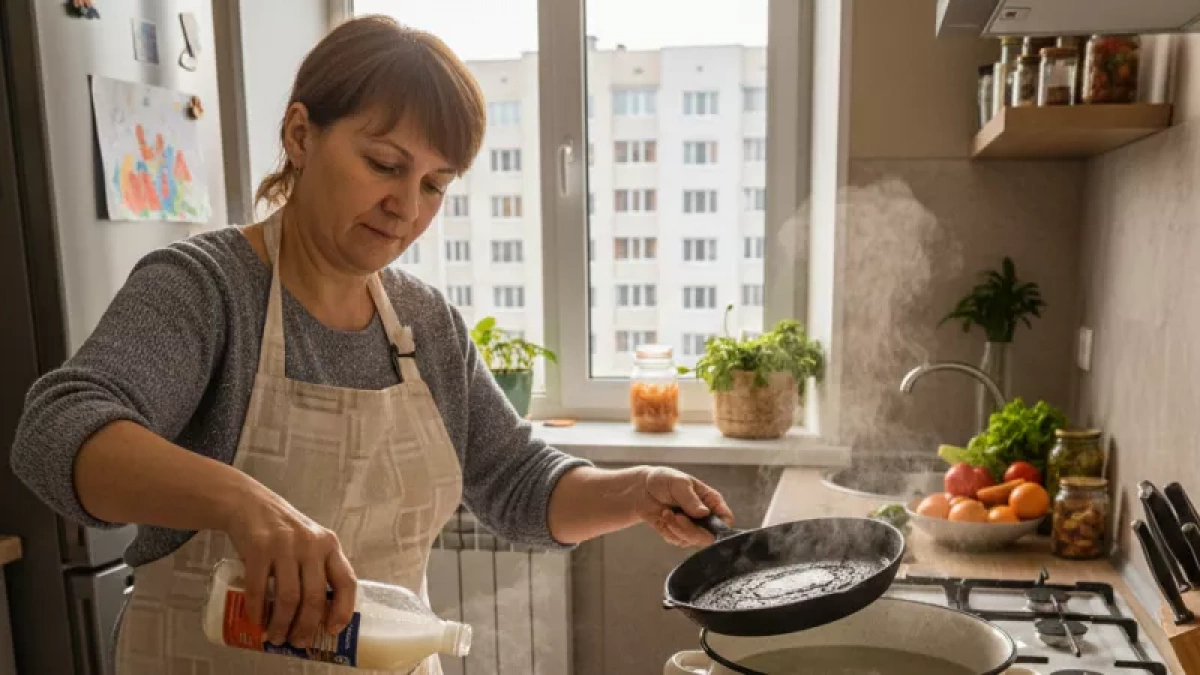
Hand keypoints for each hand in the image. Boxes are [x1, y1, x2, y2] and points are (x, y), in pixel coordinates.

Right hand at [222, 481, 356, 647]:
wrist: (249, 503)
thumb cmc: (284, 531)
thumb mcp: (310, 543)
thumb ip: (318, 569)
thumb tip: (318, 616)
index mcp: (329, 545)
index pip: (346, 581)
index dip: (343, 609)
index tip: (333, 630)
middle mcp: (311, 544)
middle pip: (315, 597)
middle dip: (306, 626)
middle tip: (297, 642)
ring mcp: (285, 545)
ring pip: (288, 597)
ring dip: (281, 624)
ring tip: (275, 636)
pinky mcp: (258, 547)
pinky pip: (258, 588)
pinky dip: (256, 610)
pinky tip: (255, 621)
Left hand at [632, 467, 734, 546]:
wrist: (642, 489)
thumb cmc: (664, 480)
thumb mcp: (679, 483)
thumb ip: (691, 499)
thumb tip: (704, 513)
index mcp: (711, 502)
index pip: (726, 520)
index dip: (721, 527)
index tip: (703, 521)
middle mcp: (705, 517)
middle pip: (709, 536)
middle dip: (691, 530)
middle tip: (678, 517)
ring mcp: (692, 527)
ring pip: (692, 541)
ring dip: (676, 529)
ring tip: (667, 512)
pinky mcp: (678, 534)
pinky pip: (677, 541)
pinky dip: (668, 531)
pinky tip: (663, 517)